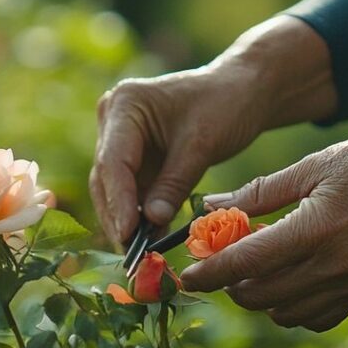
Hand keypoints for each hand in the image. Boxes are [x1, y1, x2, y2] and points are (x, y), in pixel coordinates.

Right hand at [89, 15, 338, 243]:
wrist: (240, 92)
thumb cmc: (226, 104)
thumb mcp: (202, 144)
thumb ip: (174, 182)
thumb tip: (151, 222)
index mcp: (125, 104)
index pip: (114, 160)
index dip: (119, 200)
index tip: (127, 234)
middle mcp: (112, 120)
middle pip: (107, 178)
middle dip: (119, 217)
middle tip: (132, 256)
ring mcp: (120, 141)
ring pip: (114, 190)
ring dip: (126, 222)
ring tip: (139, 256)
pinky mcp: (134, 159)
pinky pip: (132, 192)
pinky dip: (140, 217)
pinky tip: (150, 243)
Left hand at [179, 125, 347, 330]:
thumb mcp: (314, 166)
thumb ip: (258, 192)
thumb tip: (210, 206)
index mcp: (318, 229)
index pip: (246, 264)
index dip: (210, 273)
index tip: (186, 274)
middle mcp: (336, 266)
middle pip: (260, 296)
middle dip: (231, 283)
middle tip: (226, 258)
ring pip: (285, 313)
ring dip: (261, 295)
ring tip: (261, 263)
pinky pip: (317, 316)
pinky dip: (293, 306)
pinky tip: (293, 277)